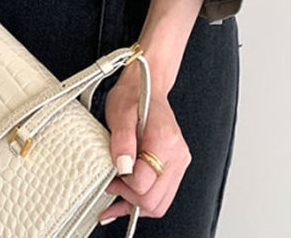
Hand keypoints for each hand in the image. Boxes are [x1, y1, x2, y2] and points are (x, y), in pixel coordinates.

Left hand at [97, 66, 190, 223]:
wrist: (146, 85)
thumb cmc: (134, 96)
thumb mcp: (120, 113)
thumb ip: (122, 141)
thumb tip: (123, 168)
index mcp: (164, 141)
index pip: (143, 183)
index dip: (123, 184)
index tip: (111, 174)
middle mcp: (177, 155)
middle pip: (154, 201)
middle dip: (128, 198)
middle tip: (112, 184)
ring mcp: (179, 162)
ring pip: (160, 204)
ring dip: (136, 203)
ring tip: (118, 191)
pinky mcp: (176, 166)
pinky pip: (162, 196)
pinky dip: (143, 200)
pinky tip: (127, 197)